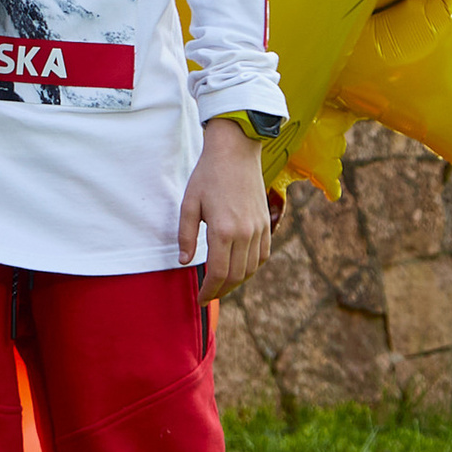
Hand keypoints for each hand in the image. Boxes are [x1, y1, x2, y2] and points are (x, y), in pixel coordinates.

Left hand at [179, 116, 273, 297]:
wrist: (236, 152)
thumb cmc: (208, 175)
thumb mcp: (189, 203)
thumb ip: (186, 235)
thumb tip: (185, 262)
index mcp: (223, 230)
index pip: (218, 273)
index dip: (209, 291)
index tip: (200, 299)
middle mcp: (245, 233)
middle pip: (236, 276)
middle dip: (221, 291)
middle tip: (208, 296)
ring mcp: (259, 229)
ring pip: (251, 269)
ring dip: (236, 282)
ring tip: (221, 286)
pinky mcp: (266, 223)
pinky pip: (262, 256)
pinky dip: (251, 268)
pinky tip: (239, 269)